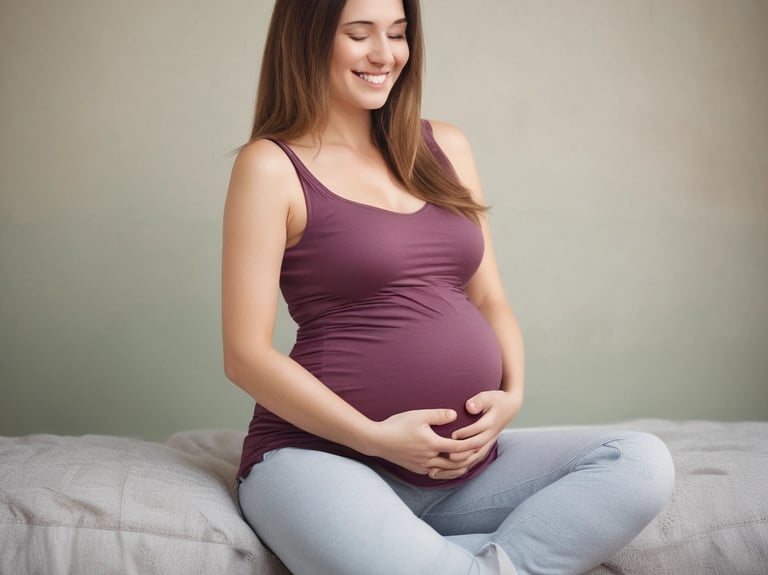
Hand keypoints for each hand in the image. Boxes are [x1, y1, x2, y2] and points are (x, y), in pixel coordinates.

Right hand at [364, 409, 486, 476]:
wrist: (377, 440)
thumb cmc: (397, 425)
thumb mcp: (419, 415)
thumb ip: (438, 415)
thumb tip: (455, 415)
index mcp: (432, 444)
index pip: (458, 448)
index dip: (470, 446)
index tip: (479, 440)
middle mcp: (429, 458)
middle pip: (455, 464)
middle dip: (468, 459)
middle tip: (479, 453)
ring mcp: (422, 466)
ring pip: (446, 471)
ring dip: (458, 468)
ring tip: (469, 462)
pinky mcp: (416, 468)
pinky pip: (435, 473)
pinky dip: (445, 471)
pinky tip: (449, 466)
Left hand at [427, 390, 521, 480]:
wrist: (510, 407)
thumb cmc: (496, 400)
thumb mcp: (489, 396)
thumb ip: (479, 401)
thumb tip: (469, 407)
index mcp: (491, 422)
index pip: (478, 429)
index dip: (466, 433)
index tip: (452, 435)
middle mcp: (491, 434)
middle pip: (477, 445)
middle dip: (462, 451)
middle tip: (447, 454)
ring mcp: (489, 442)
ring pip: (477, 455)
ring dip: (463, 461)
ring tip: (449, 463)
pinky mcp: (486, 446)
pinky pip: (476, 458)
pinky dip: (465, 465)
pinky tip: (452, 469)